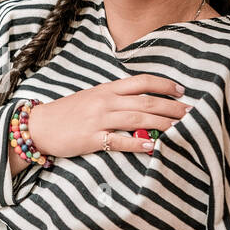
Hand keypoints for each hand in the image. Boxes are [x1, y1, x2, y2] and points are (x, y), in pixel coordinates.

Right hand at [27, 75, 189, 157]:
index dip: (163, 84)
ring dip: (162, 124)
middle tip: (190, 112)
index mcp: (107, 89)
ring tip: (180, 128)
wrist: (39, 126)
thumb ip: (114, 98)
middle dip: (171, 107)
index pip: (141, 82)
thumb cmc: (67, 113)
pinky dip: (138, 145)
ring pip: (137, 120)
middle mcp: (105, 101)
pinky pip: (119, 141)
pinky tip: (153, 147)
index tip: (180, 90)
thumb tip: (140, 103)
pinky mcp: (92, 139)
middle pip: (146, 102)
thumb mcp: (91, 98)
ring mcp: (99, 120)